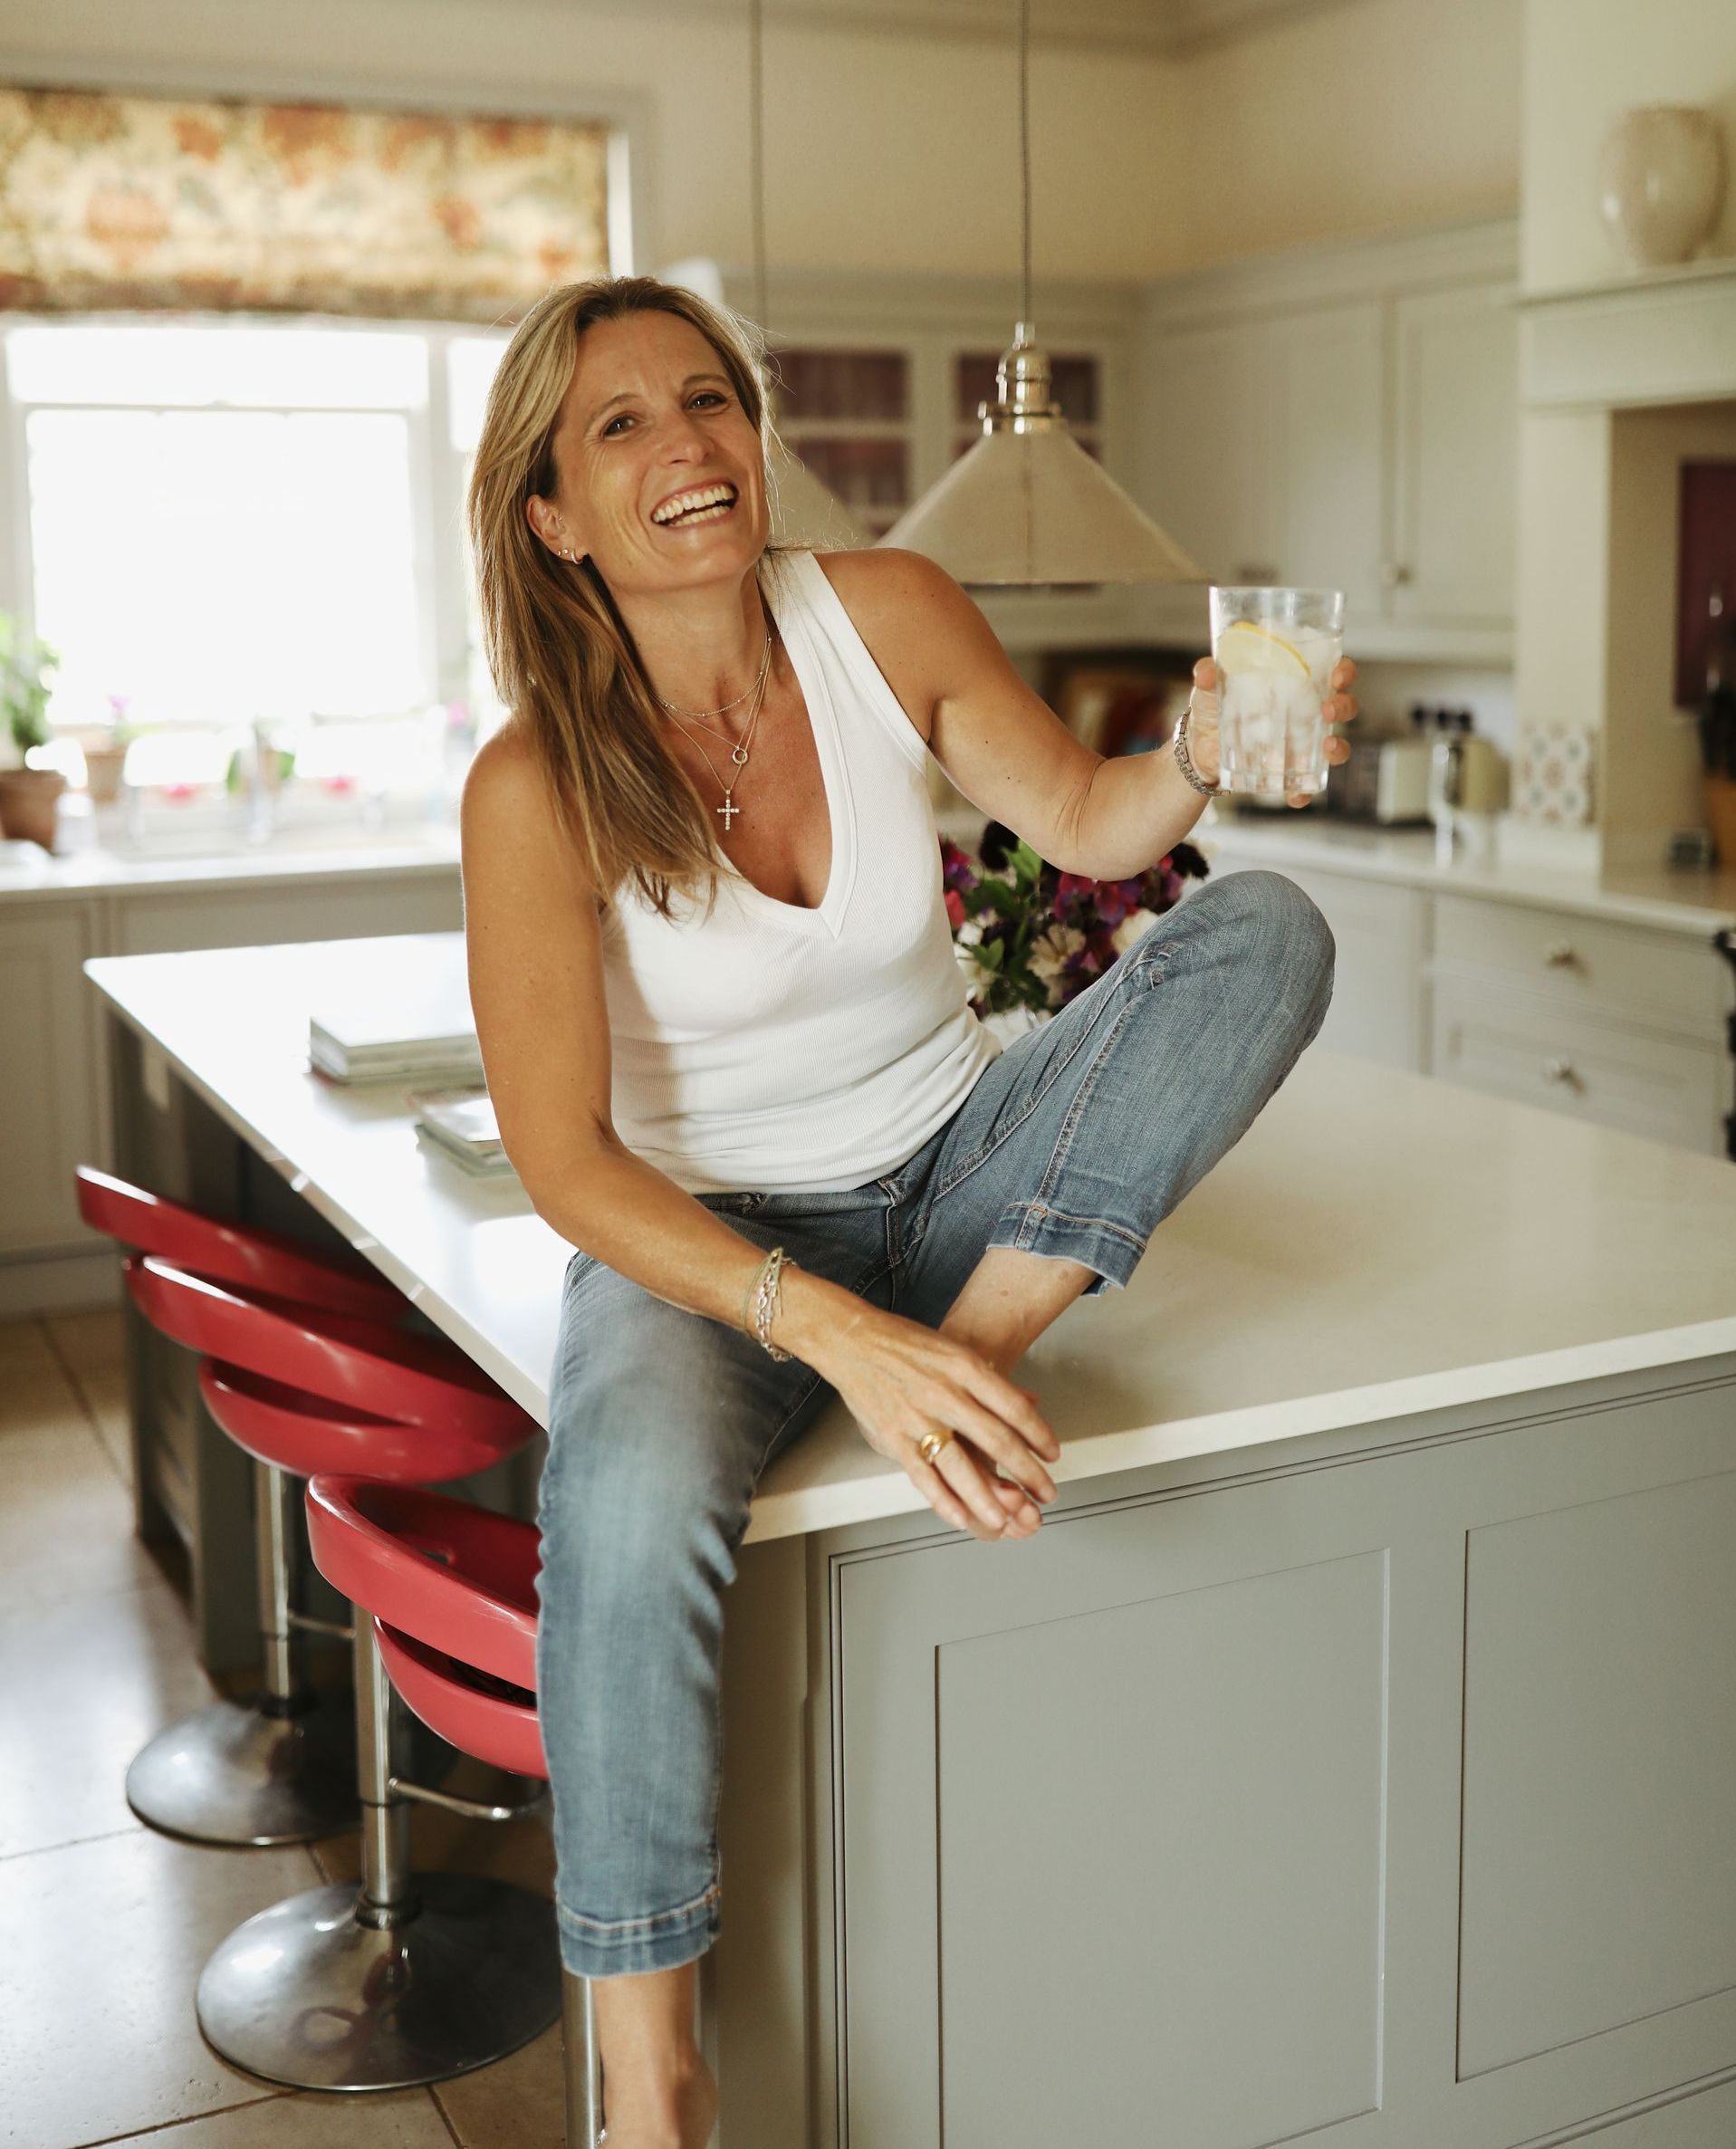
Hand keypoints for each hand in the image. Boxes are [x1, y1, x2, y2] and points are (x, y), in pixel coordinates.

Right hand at [807, 1299, 1060, 1541]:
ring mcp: (918, 1417)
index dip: (1039, 1435)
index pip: (1014, 1408)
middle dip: (1027, 1472)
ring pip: (961, 1466)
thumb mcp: (955, 1350)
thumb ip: (989, 1379)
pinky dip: (944, 1500)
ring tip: (1007, 1519)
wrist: (853, 1339)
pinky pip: (923, 1476)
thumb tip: (1029, 1402)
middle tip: (1046, 1490)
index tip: (1052, 1454)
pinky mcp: (893, 1437)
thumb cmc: (904, 1343)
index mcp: (965, 1367)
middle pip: (997, 1440)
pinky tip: (961, 1517)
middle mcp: (945, 1393)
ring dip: (988, 1499)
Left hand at [1187, 655, 1360, 808]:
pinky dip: (1305, 792)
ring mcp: (1301, 744)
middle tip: (1328, 709)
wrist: (1197, 747)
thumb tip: (1205, 673)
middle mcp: (1307, 713)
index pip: (1332, 672)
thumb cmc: (1214, 706)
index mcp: (1297, 684)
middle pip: (1343, 707)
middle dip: (1344, 707)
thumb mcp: (1211, 686)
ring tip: (1327, 746)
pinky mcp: (1289, 771)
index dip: (1343, 672)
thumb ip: (1209, 673)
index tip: (1337, 675)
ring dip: (1339, 748)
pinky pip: (1306, 785)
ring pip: (1336, 746)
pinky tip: (1297, 795)